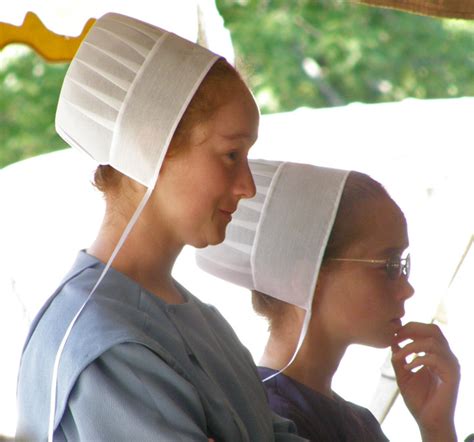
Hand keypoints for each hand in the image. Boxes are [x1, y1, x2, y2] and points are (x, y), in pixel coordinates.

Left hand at [391, 322, 459, 441]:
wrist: (428, 421)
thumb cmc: (418, 400)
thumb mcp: (403, 375)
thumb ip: (399, 358)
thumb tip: (392, 341)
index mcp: (436, 355)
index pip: (427, 330)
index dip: (410, 328)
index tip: (393, 335)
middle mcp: (446, 357)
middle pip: (434, 329)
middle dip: (412, 329)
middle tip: (396, 337)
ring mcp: (451, 366)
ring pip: (433, 342)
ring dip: (410, 346)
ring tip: (397, 357)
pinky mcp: (453, 376)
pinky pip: (435, 358)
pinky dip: (418, 359)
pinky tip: (407, 368)